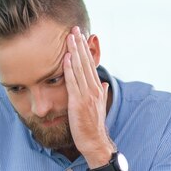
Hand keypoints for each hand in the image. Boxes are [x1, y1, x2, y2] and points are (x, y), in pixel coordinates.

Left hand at [63, 26, 113, 166]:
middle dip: (80, 44)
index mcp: (97, 89)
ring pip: (80, 69)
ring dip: (74, 51)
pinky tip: (66, 58)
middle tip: (74, 28)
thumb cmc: (93, 126)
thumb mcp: (99, 107)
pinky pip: (73, 82)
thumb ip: (101, 93)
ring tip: (70, 36)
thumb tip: (104, 83)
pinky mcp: (78, 103)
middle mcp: (94, 89)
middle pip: (86, 62)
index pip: (90, 65)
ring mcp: (87, 95)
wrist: (94, 142)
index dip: (85, 49)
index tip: (81, 36)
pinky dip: (70, 69)